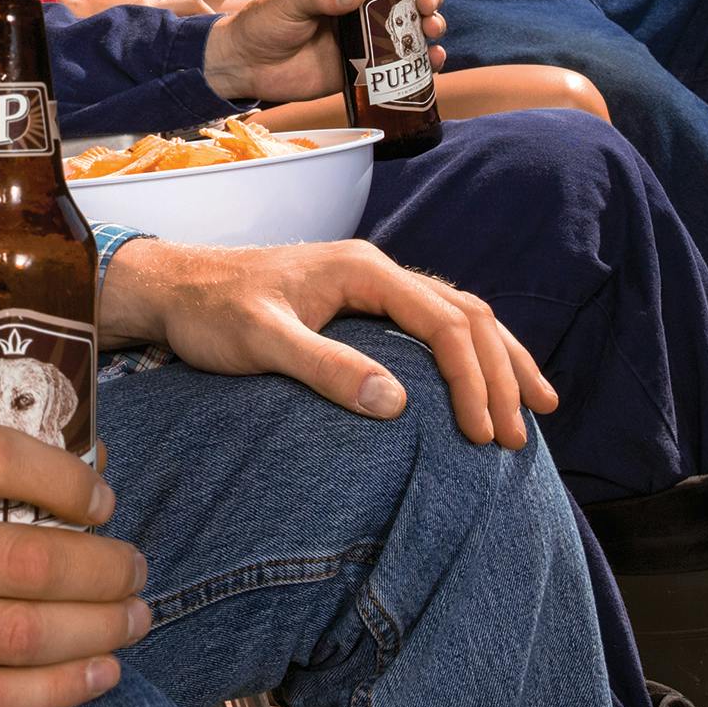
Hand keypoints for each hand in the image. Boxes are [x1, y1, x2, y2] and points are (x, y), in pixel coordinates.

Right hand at [0, 426, 148, 706]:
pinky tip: (93, 675)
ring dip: (93, 630)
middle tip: (136, 570)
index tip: (102, 499)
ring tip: (130, 621)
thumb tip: (72, 478)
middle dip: (101, 569)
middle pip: (20, 558)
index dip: (65, 479)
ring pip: (12, 634)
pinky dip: (51, 690)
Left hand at [107, 235, 555, 447]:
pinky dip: (469, 356)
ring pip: (459, 316)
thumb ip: (325, 367)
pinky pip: (434, 325)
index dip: (472, 378)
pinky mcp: (361, 305)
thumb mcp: (261, 341)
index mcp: (362, 270)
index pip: (443, 321)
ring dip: (499, 361)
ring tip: (534, 409)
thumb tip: (396, 404)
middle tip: (517, 435)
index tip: (480, 433)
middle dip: (501, 374)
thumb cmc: (210, 312)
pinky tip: (482, 386)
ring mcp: (370, 285)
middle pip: (465, 315)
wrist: (173, 288)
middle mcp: (375, 270)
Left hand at [197, 0, 446, 106]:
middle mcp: (363, 3)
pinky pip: (404, 61)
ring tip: (431, 29)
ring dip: (432, 24)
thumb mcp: (288, 1)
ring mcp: (367, 34)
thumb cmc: (262, 22)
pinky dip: (425, 60)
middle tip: (425, 3)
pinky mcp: (366, 66)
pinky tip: (433, 60)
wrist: (245, 65)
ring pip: (414, 25)